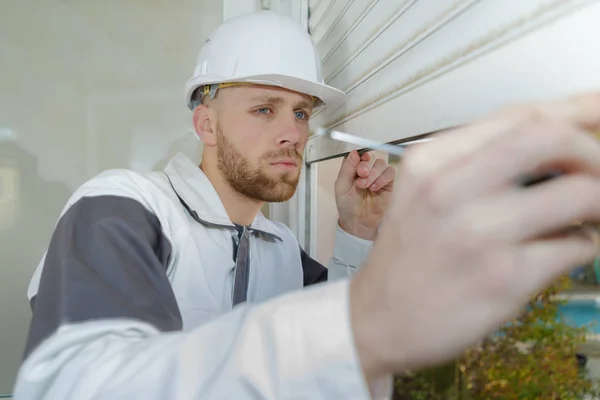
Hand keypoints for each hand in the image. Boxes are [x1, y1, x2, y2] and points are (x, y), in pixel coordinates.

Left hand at [335, 151, 396, 239]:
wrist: (358, 222)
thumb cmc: (348, 205)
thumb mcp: (342, 186)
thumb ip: (347, 169)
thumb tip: (353, 152)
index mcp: (354, 168)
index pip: (360, 154)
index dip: (361, 156)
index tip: (359, 161)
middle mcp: (367, 170)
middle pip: (371, 157)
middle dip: (366, 166)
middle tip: (361, 176)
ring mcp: (378, 176)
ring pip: (381, 163)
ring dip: (374, 173)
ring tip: (366, 186)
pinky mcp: (389, 184)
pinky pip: (391, 173)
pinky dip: (383, 178)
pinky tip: (375, 187)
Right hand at [349, 93, 599, 380]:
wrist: (379, 319)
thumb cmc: (407, 256)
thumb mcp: (422, 192)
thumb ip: (474, 162)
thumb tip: (550, 140)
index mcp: (430, 161)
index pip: (517, 114)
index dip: (574, 108)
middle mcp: (450, 189)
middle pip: (550, 137)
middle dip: (592, 149)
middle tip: (598, 169)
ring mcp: (478, 234)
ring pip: (579, 193)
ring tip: (590, 214)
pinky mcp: (504, 278)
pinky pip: (576, 246)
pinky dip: (586, 243)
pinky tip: (567, 248)